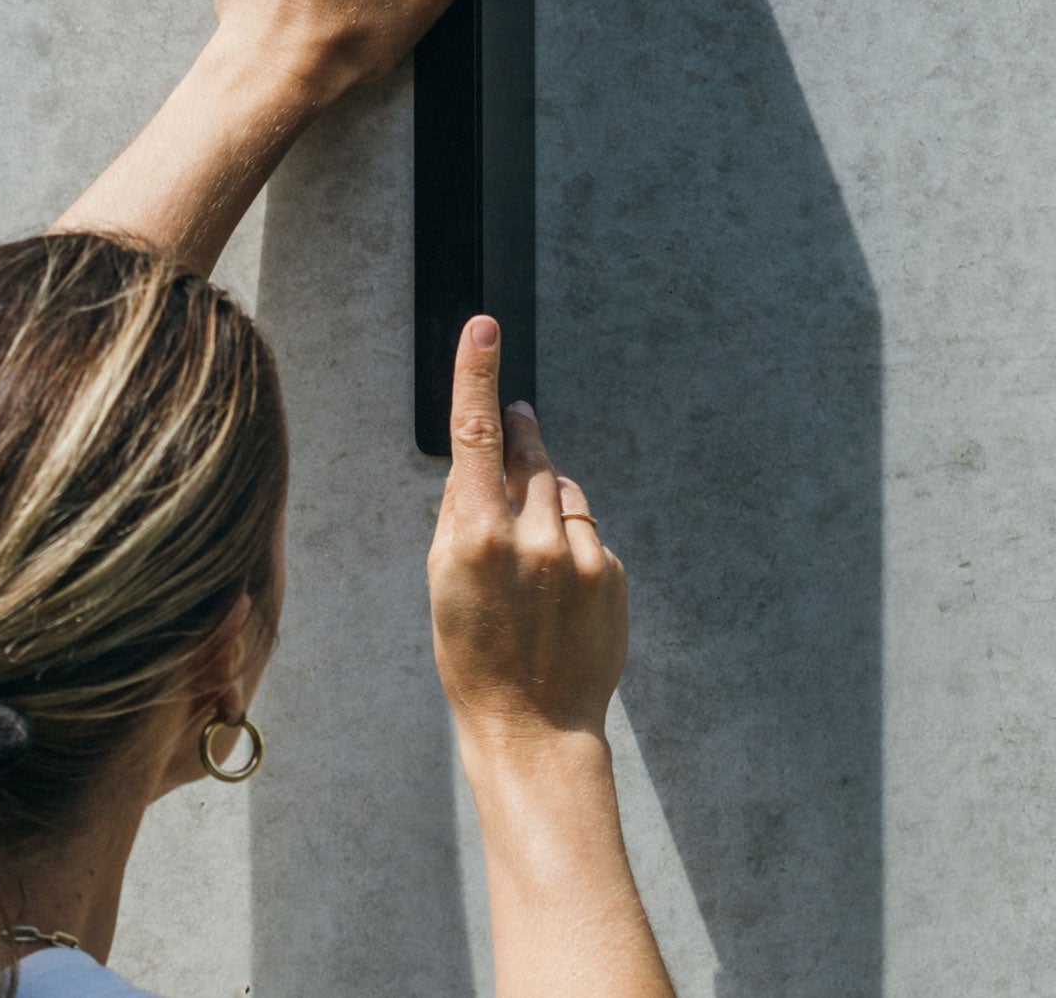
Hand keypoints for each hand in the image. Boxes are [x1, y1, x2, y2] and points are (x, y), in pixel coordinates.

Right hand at [428, 315, 628, 751]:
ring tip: (528, 563)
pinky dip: (571, 544)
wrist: (534, 728)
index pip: (473, 436)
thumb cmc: (473, 653)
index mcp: (476, 539)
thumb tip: (486, 454)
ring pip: (562, 491)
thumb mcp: (444, 580)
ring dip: (546, 503)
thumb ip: (464, 511)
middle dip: (519, 437)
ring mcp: (577, 556)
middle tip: (516, 417)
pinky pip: (586, 531)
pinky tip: (558, 594)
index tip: (484, 326)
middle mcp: (531, 539)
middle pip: (528, 457)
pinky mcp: (610, 572)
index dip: (475, 375)